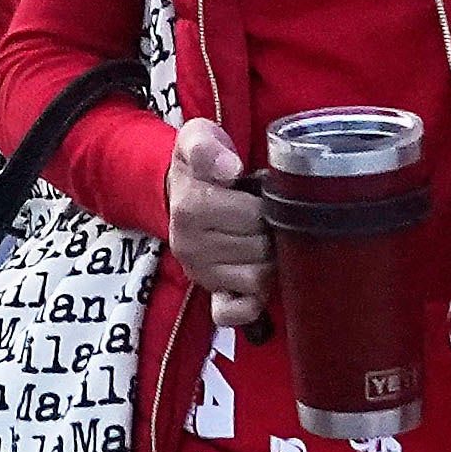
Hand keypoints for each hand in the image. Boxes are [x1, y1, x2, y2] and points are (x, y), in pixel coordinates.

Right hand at [167, 119, 273, 329]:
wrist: (179, 190)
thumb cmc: (200, 165)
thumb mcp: (197, 138)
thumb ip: (207, 145)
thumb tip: (229, 168)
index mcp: (190, 209)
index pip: (253, 216)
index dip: (267, 204)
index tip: (260, 194)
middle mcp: (191, 246)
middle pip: (260, 249)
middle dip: (271, 232)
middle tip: (265, 218)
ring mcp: (200, 274)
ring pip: (258, 278)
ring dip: (268, 260)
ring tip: (261, 238)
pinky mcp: (209, 293)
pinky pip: (234, 313)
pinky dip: (250, 302)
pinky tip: (256, 282)